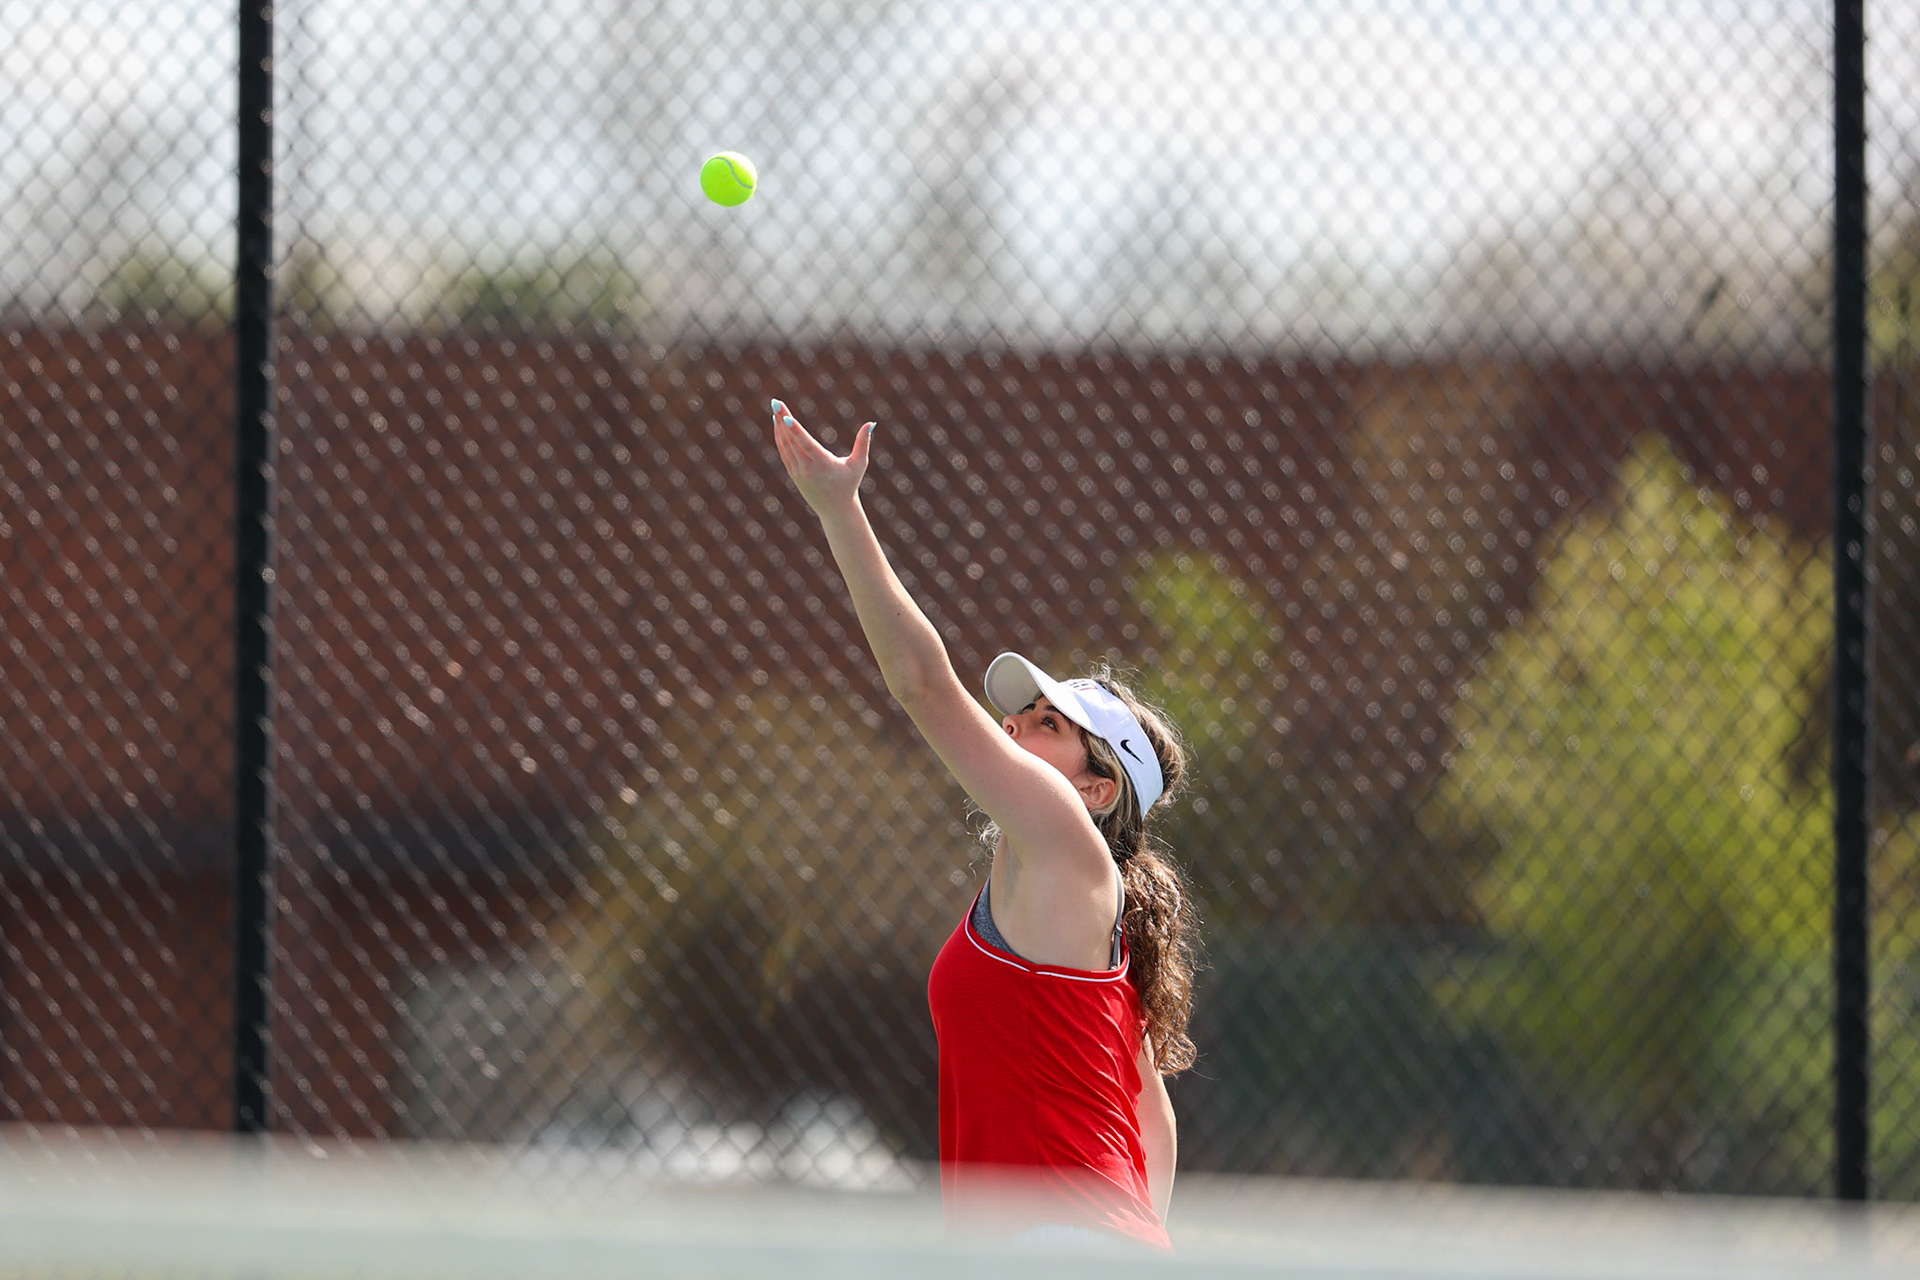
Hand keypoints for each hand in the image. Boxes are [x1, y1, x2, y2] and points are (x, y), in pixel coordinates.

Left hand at [771, 398, 874, 517]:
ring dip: (779, 426)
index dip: (795, 430)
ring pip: (785, 445)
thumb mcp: (859, 464)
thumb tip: (871, 423)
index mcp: (823, 465)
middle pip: (792, 441)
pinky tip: (778, 424)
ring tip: (776, 408)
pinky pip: (784, 452)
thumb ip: (863, 443)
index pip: (806, 445)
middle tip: (775, 402)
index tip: (785, 417)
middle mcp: (808, 468)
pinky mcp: (794, 473)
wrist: (835, 510)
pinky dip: (780, 437)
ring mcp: (798, 471)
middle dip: (783, 420)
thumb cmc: (850, 484)